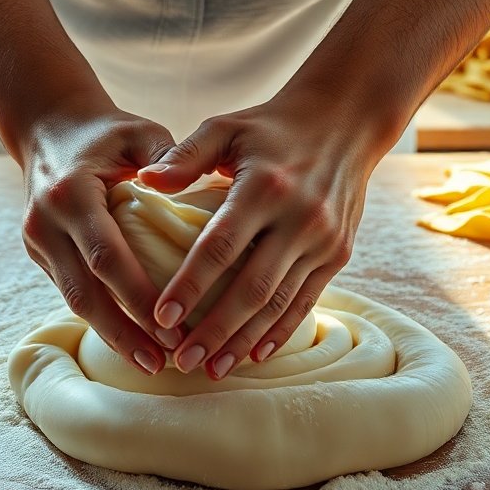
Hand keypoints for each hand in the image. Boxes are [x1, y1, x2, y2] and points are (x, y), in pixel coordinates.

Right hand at [18, 98, 181, 374]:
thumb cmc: (107, 132)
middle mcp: (46, 222)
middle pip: (85, 292)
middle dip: (124, 332)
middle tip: (162, 363)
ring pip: (74, 300)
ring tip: (150, 364)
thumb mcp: (139, 133)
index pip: (107, 256)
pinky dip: (102, 318)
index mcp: (71, 193)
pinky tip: (132, 340)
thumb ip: (166, 158)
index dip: (138, 296)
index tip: (173, 325)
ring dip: (112, 335)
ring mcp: (37, 241)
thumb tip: (198, 184)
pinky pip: (71, 292)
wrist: (49, 127)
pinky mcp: (38, 254)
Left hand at [137, 92, 392, 378]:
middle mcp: (299, 217)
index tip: (160, 317)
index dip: (190, 285)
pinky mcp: (338, 253)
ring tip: (210, 368)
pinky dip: (279, 331)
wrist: (346, 121)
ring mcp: (323, 240)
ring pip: (279, 302)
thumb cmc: (271, 126)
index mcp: (264, 186)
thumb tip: (143, 181)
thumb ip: (184, 156)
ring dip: (243, 340)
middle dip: (214, 329)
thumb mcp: (226, 128)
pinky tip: (254, 355)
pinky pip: (306, 301)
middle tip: (180, 360)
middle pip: (251, 287)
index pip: (220, 246)